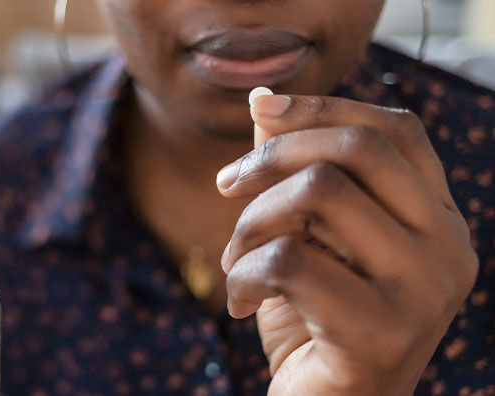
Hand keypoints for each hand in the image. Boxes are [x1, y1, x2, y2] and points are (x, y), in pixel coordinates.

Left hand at [216, 94, 477, 395]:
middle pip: (357, 149)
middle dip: (272, 157)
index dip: (323, 107)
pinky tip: (238, 304)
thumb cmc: (313, 318)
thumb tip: (263, 100)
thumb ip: (294, 171)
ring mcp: (423, 290)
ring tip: (235, 262)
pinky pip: (288, 261)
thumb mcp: (304, 236)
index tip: (261, 110)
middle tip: (226, 186)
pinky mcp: (382, 331)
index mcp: (436, 218)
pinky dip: (242, 276)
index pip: (394, 130)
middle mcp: (448, 247)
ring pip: (319, 194)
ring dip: (250, 223)